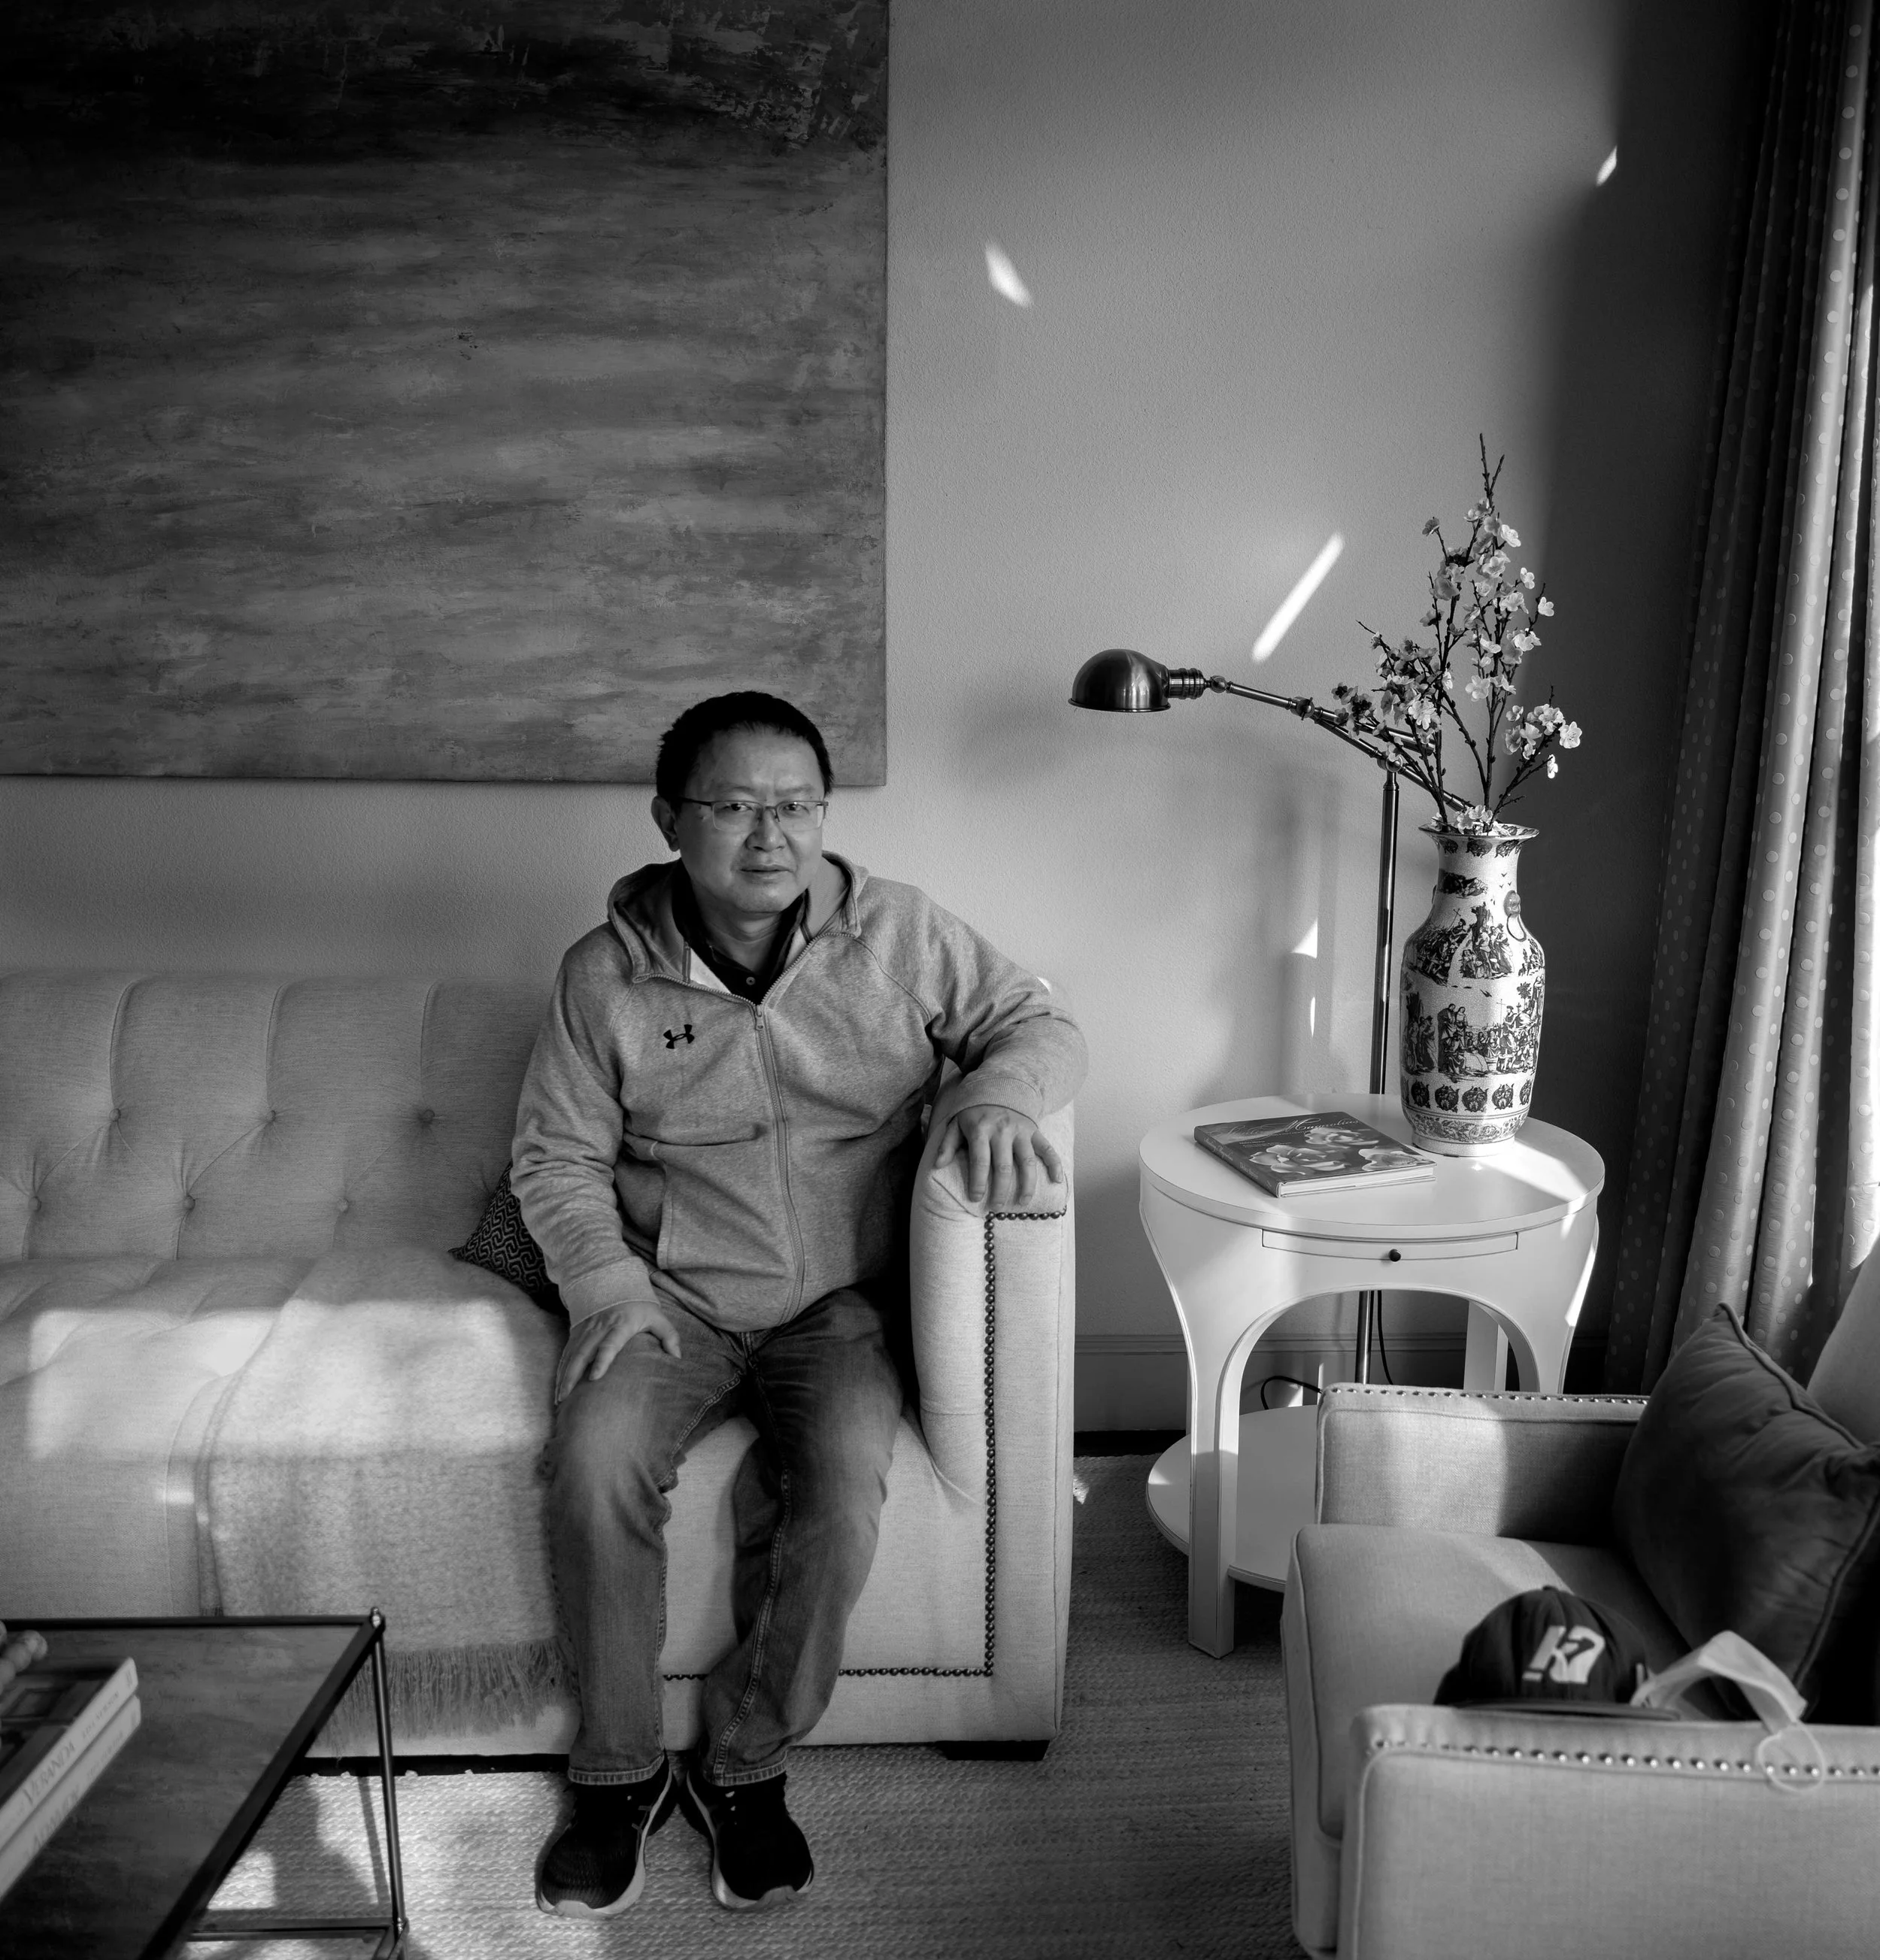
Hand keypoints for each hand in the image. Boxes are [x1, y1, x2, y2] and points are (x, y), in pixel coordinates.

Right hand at [555, 1300, 681, 1404]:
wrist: (613, 1281)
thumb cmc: (638, 1304)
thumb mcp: (656, 1316)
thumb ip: (668, 1336)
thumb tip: (678, 1358)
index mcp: (620, 1325)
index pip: (610, 1344)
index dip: (602, 1360)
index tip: (595, 1378)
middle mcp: (599, 1328)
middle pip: (584, 1353)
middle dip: (574, 1376)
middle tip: (567, 1397)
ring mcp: (586, 1330)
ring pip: (572, 1355)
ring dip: (564, 1376)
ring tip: (560, 1398)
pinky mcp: (577, 1332)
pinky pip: (567, 1353)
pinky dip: (561, 1369)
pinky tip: (558, 1386)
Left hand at [932, 1104, 1064, 1209]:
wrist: (999, 1085)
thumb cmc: (974, 1111)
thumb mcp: (956, 1123)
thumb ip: (947, 1144)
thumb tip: (938, 1165)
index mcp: (980, 1129)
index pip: (979, 1161)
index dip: (978, 1182)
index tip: (975, 1198)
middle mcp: (1002, 1130)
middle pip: (1003, 1166)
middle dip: (1000, 1190)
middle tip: (996, 1206)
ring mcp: (1021, 1131)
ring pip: (1027, 1161)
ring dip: (1026, 1184)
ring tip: (1023, 1202)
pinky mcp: (1034, 1130)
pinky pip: (1047, 1148)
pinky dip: (1055, 1164)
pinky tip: (1057, 1180)